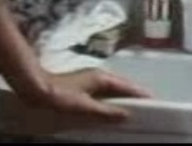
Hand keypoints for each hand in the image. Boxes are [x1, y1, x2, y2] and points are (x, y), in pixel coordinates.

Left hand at [29, 68, 150, 121]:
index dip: (141, 94)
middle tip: (148, 109)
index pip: (128, 86)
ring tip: (134, 111)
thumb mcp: (84, 106)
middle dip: (135, 97)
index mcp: (102, 78)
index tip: (155, 102)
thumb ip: (106, 112)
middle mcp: (99, 77)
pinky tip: (112, 112)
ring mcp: (91, 82)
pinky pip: (105, 95)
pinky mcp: (84, 88)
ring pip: (114, 91)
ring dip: (124, 100)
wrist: (36, 88)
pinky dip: (113, 102)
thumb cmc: (60, 95)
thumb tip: (127, 115)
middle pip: (123, 88)